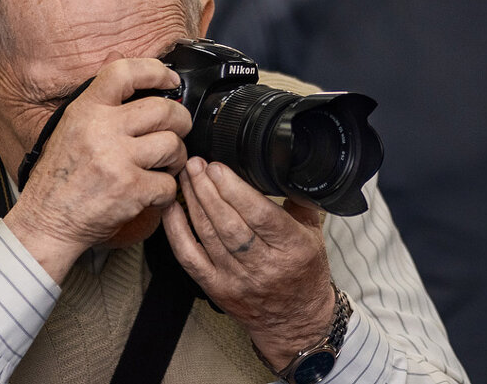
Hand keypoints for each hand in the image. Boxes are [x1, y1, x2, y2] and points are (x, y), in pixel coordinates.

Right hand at [4, 57, 191, 280]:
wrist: (46, 223)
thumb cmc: (59, 177)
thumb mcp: (69, 126)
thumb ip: (98, 95)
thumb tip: (118, 56)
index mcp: (85, 110)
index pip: (125, 72)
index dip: (156, 71)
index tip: (170, 80)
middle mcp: (101, 130)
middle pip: (164, 109)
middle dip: (180, 120)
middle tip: (177, 130)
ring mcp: (117, 160)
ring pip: (173, 144)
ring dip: (176, 156)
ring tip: (165, 164)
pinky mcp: (130, 189)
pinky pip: (169, 183)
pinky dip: (166, 192)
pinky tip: (154, 193)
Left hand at [161, 157, 335, 368]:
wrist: (294, 322)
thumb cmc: (304, 275)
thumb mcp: (314, 234)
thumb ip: (299, 201)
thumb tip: (283, 168)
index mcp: (291, 248)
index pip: (260, 215)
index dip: (234, 190)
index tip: (218, 167)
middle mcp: (263, 265)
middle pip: (228, 223)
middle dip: (207, 189)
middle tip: (196, 164)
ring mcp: (236, 278)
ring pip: (208, 235)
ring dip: (193, 202)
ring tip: (186, 177)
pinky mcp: (215, 288)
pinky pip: (190, 257)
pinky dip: (177, 231)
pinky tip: (172, 209)